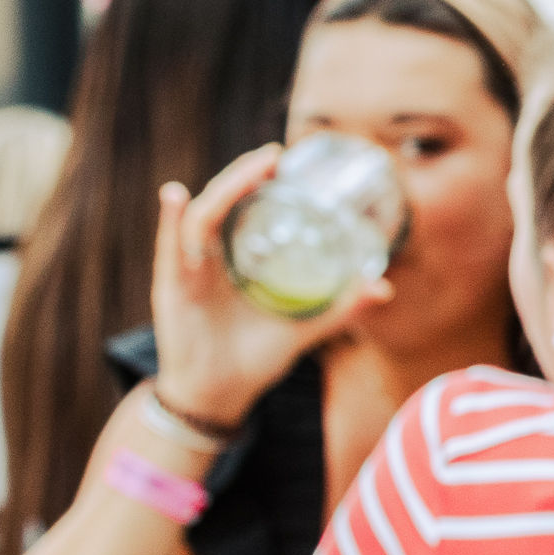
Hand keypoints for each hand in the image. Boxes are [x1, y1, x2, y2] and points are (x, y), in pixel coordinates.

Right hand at [146, 147, 390, 427]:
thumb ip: (338, 308)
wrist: (217, 396)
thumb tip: (384, 288)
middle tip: (273, 158)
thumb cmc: (252, 360)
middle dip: (244, 177)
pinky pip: (170, 248)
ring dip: (223, 190)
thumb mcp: (301, 328)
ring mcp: (189, 269)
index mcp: (237, 260)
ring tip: (249, 170)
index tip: (284, 162)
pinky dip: (170, 221)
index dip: (258, 181)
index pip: (244, 208)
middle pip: (223, 203)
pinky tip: (174, 196)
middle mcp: (210, 257)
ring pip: (202, 217)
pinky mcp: (171, 287)